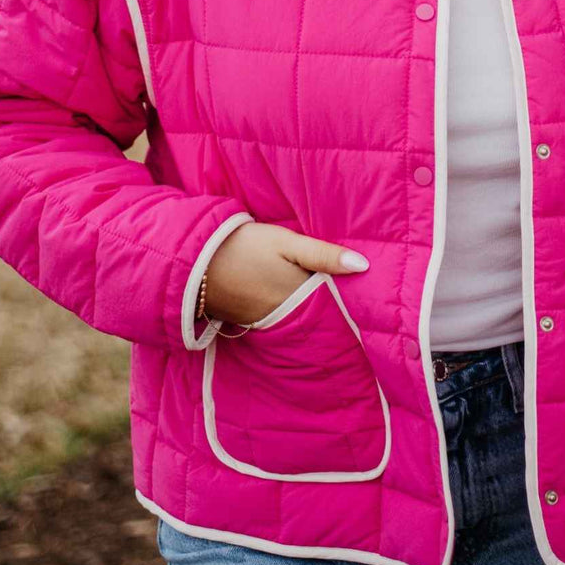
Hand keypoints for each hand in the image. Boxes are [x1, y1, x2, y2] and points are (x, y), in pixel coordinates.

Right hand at [202, 222, 369, 326]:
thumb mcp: (287, 242)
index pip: (335, 303)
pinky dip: (291, 314)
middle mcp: (287, 316)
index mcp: (300, 296)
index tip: (368, 299)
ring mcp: (266, 322)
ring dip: (314, 314)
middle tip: (358, 309)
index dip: (351, 300)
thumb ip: (324, 254)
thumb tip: (364, 266)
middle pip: (319, 314)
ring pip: (300, 320)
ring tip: (333, 306)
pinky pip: (280, 321)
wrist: (195, 261)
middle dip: (336, 311)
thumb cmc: (246, 246)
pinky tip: (297, 305)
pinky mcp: (249, 321)